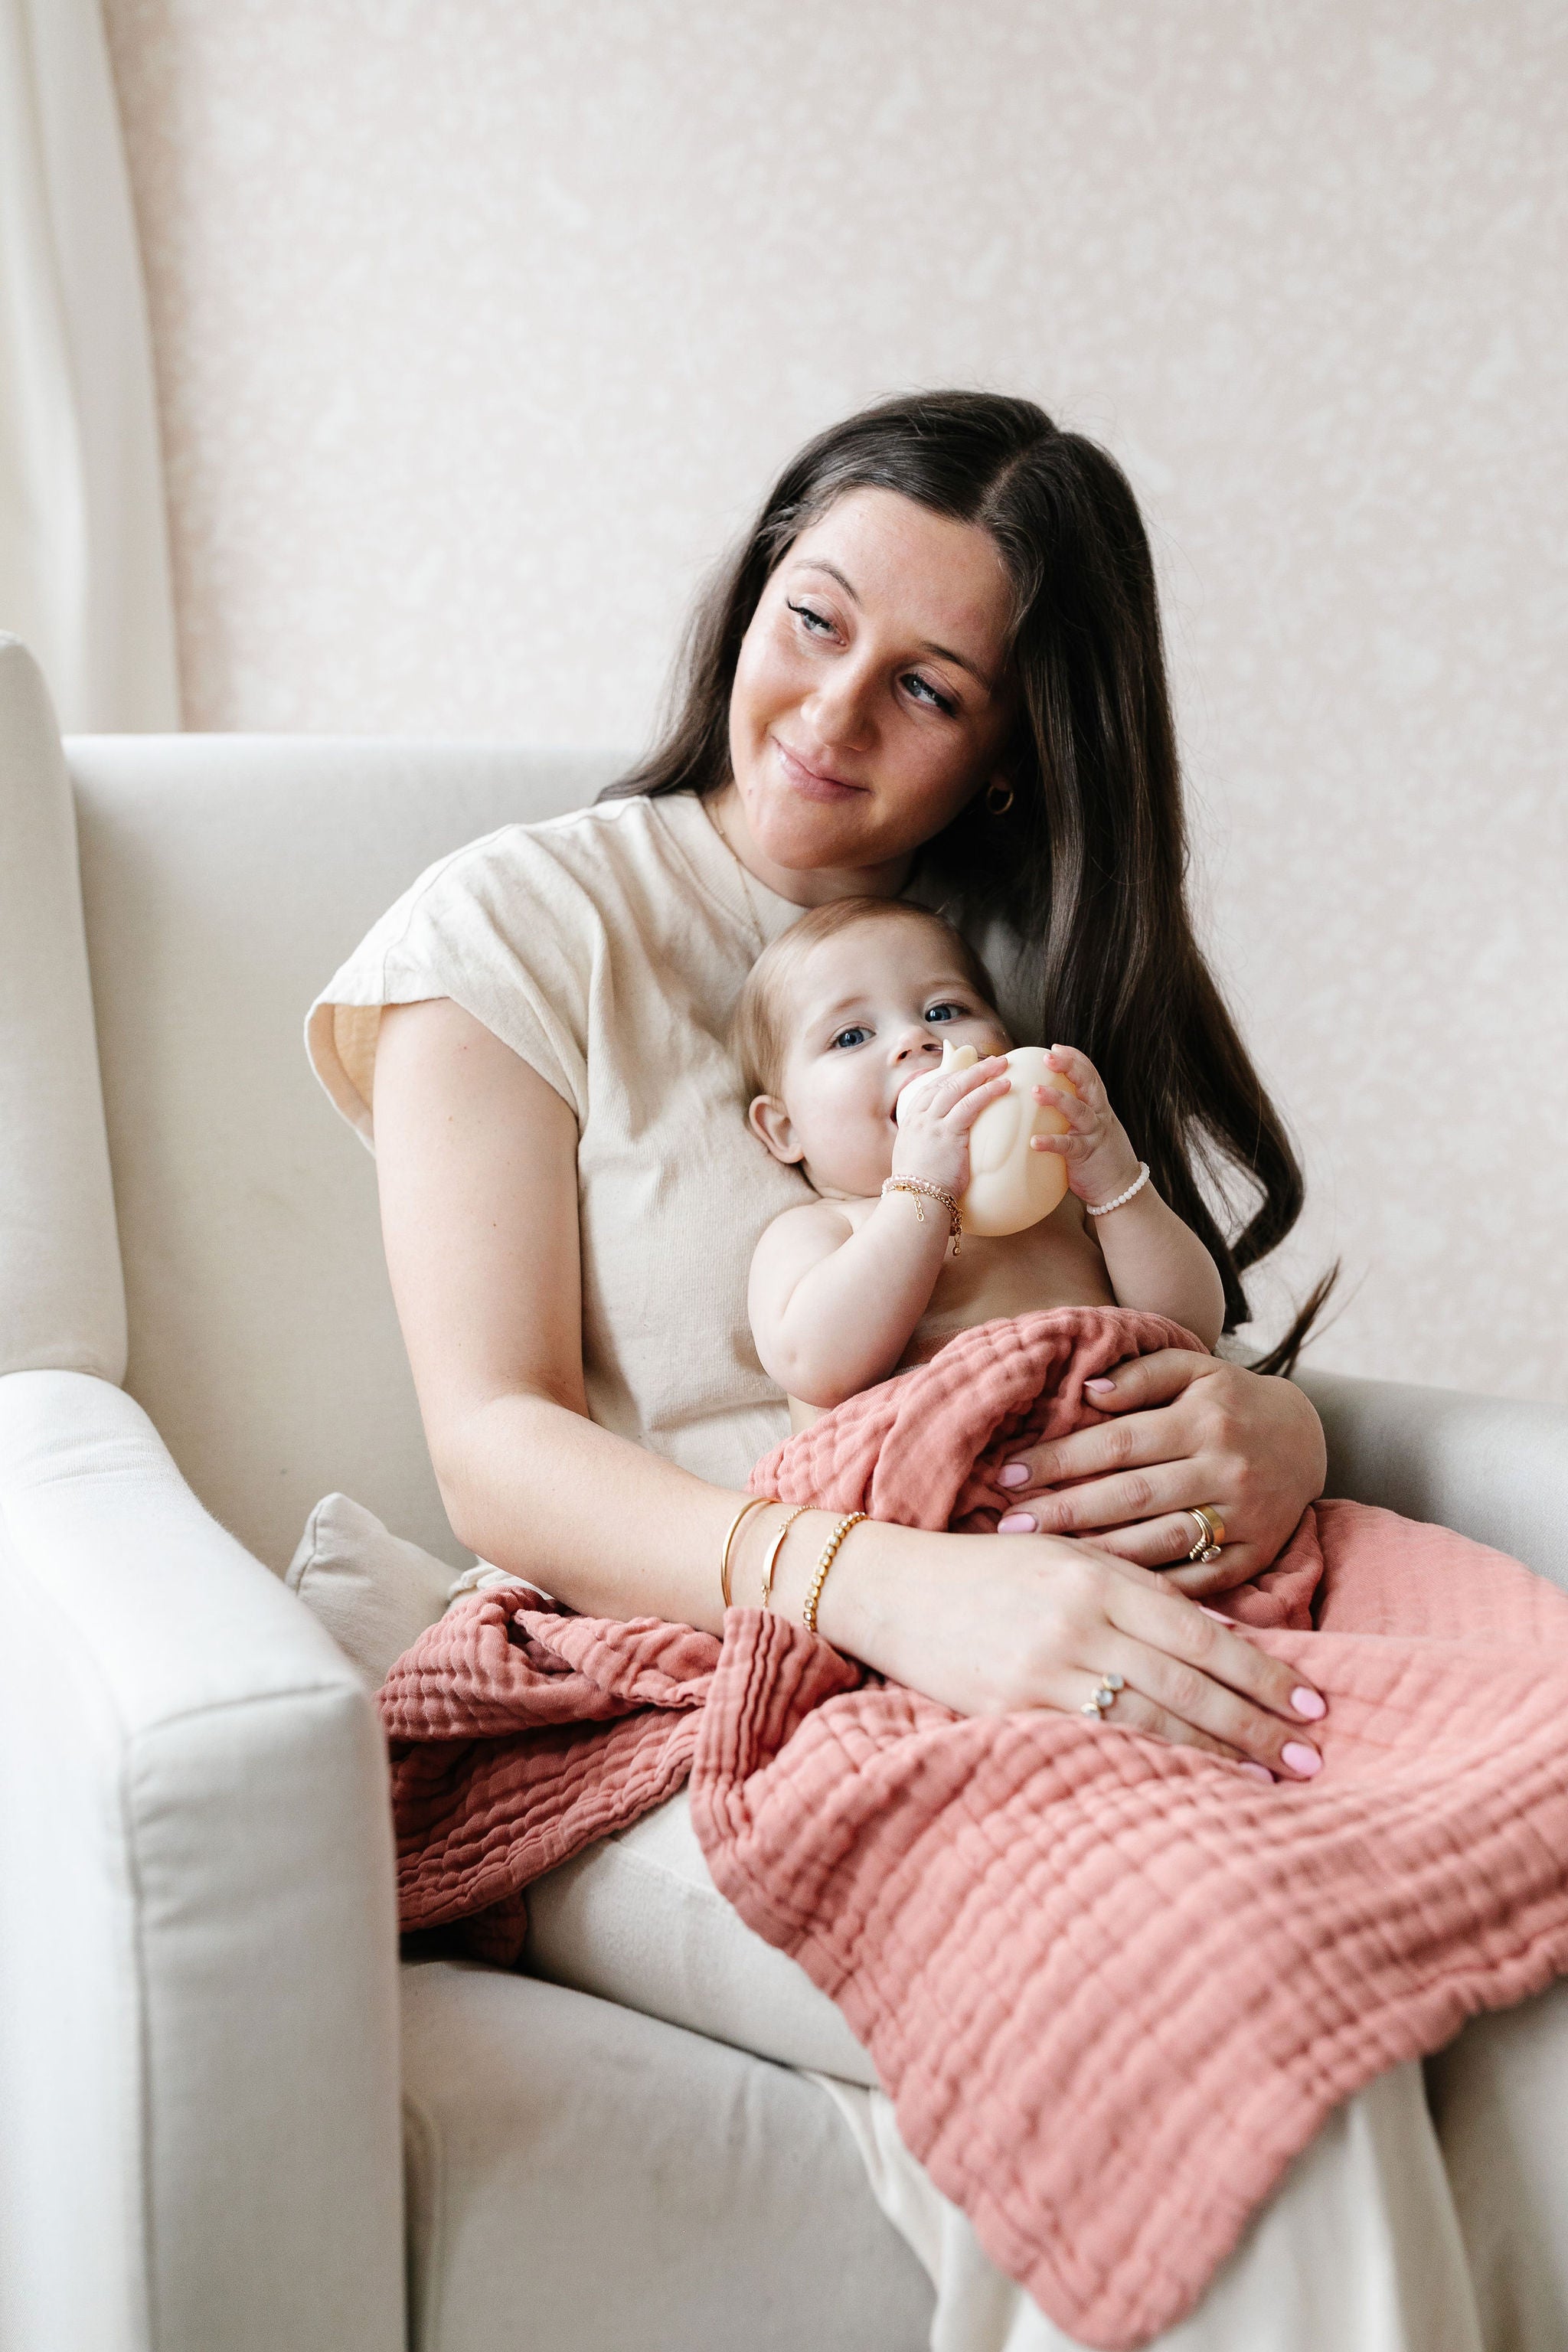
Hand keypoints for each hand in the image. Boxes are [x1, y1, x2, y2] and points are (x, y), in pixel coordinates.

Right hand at [849, 1523, 1326, 1776]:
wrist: (893, 1590)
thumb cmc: (990, 1571)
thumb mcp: (1070, 1557)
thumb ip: (1143, 1593)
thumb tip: (1226, 1639)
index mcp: (1097, 1577)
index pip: (1201, 1633)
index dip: (1263, 1671)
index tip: (1311, 1702)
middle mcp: (1077, 1623)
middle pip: (1189, 1683)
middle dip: (1257, 1723)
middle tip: (1311, 1756)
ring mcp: (1043, 1671)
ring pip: (1152, 1721)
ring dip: (1218, 1754)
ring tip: (1268, 1778)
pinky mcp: (1012, 1713)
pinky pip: (1098, 1743)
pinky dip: (1152, 1765)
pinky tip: (1191, 1784)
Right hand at [891, 1053, 1010, 1198]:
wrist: (916, 1201)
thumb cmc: (919, 1189)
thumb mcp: (916, 1160)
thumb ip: (927, 1145)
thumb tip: (941, 1146)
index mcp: (911, 1122)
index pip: (931, 1088)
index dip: (953, 1076)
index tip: (970, 1072)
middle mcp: (920, 1118)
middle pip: (946, 1082)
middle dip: (971, 1068)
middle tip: (993, 1061)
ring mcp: (932, 1123)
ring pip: (958, 1087)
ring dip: (982, 1073)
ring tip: (1002, 1065)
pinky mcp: (949, 1133)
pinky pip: (970, 1105)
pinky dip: (987, 1091)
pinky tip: (1002, 1086)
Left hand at [990, 1351, 1327, 1595]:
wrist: (1308, 1438)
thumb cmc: (1231, 1401)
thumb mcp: (1194, 1370)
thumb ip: (1141, 1374)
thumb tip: (1088, 1391)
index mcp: (1202, 1420)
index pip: (1117, 1443)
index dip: (1060, 1459)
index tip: (1009, 1474)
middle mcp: (1222, 1468)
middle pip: (1130, 1496)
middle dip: (1063, 1512)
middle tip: (1008, 1525)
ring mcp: (1242, 1517)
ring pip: (1160, 1542)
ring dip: (1099, 1553)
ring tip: (1046, 1558)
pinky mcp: (1255, 1555)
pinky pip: (1200, 1581)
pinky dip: (1154, 1589)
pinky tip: (1108, 1591)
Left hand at [1032, 1044, 1141, 1208]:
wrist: (1120, 1189)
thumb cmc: (1098, 1156)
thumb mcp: (1090, 1128)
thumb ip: (1074, 1113)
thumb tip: (1044, 1100)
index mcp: (1098, 1106)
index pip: (1089, 1074)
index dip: (1075, 1058)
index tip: (1056, 1047)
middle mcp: (1099, 1115)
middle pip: (1088, 1083)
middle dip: (1069, 1067)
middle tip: (1048, 1057)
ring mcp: (1095, 1134)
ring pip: (1079, 1110)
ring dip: (1058, 1099)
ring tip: (1036, 1092)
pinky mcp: (1087, 1155)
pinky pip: (1068, 1147)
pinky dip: (1051, 1143)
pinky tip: (1034, 1141)